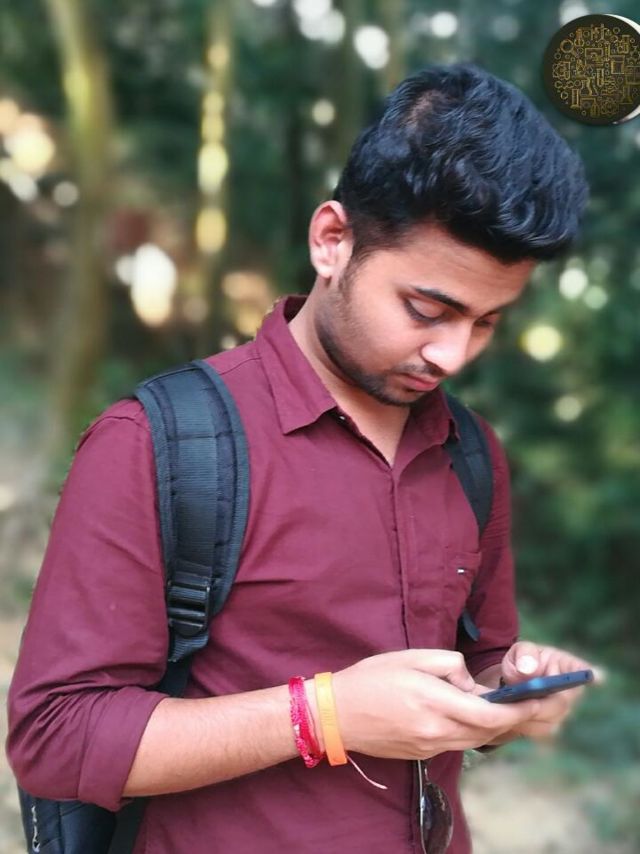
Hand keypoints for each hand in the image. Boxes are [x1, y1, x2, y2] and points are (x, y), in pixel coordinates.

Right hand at [325, 649, 542, 759]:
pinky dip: (472, 732)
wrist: (338, 714)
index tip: (536, 700)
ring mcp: (429, 747)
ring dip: (494, 728)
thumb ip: (449, 664)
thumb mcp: (411, 657)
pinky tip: (472, 717)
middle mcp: (435, 731)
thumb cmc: (372, 679)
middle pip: (488, 733)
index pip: (488, 715)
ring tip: (506, 709)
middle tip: (531, 703)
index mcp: (433, 703)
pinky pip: (457, 744)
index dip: (517, 711)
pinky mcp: (422, 755)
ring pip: (475, 741)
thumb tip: (471, 683)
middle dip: (513, 720)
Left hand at [497, 641, 602, 739]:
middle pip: (562, 703)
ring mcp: (563, 710)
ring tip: (512, 704)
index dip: (590, 674)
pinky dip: (523, 722)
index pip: (583, 670)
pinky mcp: (550, 725)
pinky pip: (539, 729)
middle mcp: (571, 691)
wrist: (509, 683)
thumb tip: (529, 670)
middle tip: (521, 699)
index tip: (596, 676)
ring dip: (529, 714)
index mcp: (568, 666)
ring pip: (550, 720)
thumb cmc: (521, 662)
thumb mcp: (520, 651)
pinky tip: (513, 714)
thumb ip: (525, 655)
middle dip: (540, 703)